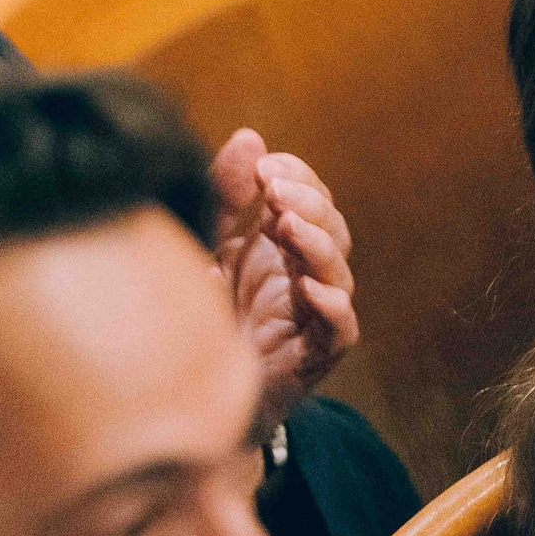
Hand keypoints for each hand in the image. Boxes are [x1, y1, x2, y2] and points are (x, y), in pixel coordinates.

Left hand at [212, 131, 358, 433]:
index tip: (265, 166)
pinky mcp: (314, 356)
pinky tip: (309, 288)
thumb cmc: (211, 317)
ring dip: (317, 244)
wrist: (194, 400)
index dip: (298, 177)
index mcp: (286, 246)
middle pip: (332, 229)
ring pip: (339, 273)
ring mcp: (314, 315)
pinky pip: (340, 330)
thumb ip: (227, 194)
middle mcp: (306, 276)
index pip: (312, 199)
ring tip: (286, 224)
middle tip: (275, 190)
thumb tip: (249, 135)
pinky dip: (333, 308)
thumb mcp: (211, 245)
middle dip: (308, 203)